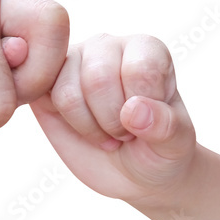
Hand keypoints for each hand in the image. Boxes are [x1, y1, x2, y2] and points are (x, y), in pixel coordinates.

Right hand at [30, 34, 196, 207]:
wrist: (133, 173)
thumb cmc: (158, 151)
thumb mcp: (176, 145)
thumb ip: (166, 126)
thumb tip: (134, 110)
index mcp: (146, 49)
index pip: (139, 69)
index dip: (143, 109)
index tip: (150, 123)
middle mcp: (107, 46)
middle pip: (98, 78)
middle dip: (112, 120)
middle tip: (124, 133)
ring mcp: (73, 61)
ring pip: (68, 91)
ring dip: (90, 126)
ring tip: (106, 132)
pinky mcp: (46, 82)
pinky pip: (43, 96)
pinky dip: (68, 123)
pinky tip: (82, 128)